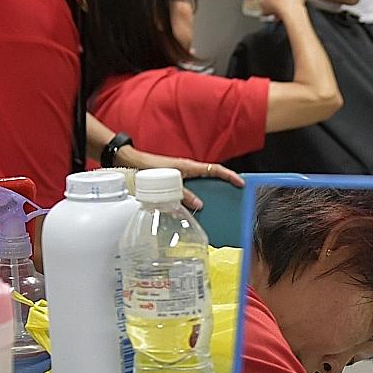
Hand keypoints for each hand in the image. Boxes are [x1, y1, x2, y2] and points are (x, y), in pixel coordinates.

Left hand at [115, 147, 243, 210]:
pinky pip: (192, 188)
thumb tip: (200, 205)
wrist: (132, 163)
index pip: (215, 169)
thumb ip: (184, 195)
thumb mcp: (168, 184)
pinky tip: (194, 208)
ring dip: (210, 193)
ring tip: (217, 206)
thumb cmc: (149, 168)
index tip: (241, 183)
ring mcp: (183, 175)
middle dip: (224, 185)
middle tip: (234, 196)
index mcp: (190, 166)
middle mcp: (188, 169)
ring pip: (202, 183)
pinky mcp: (177, 180)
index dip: (229, 176)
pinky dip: (196, 196)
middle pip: (212, 176)